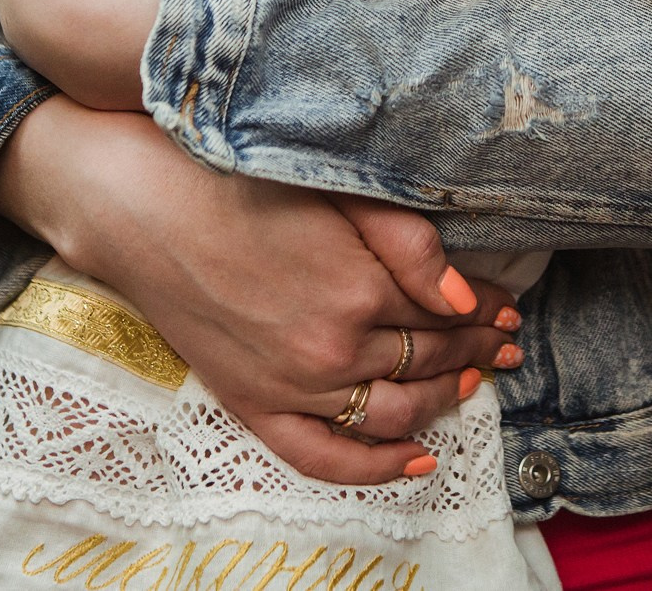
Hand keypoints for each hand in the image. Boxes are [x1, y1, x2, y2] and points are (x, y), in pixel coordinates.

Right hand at [0, 100, 522, 483]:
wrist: (143, 209)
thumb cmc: (239, 184)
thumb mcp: (337, 193)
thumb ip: (409, 245)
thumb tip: (466, 297)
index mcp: (361, 289)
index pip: (450, 314)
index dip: (485, 312)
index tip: (507, 309)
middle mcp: (333, 349)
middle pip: (430, 363)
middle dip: (477, 354)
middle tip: (505, 345)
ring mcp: (293, 386)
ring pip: (394, 414)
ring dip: (444, 403)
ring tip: (473, 384)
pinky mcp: (253, 405)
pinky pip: (324, 457)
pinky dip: (377, 468)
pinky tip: (418, 460)